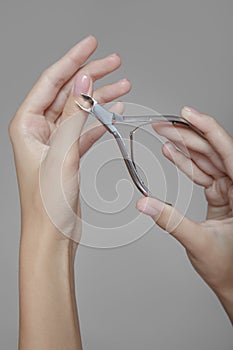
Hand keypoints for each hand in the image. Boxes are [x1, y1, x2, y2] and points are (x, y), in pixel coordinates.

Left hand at [9, 35, 130, 349]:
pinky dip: (101, 121)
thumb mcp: (61, 153)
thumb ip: (73, 116)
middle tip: (115, 62)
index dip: (73, 60)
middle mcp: (38, 130)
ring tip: (124, 85)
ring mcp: (54, 142)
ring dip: (101, 98)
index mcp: (27, 125)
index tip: (92, 44)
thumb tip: (83, 81)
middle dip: (92, 76)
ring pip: (80, 111)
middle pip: (68, 93)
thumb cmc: (48, 202)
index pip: (52, 81)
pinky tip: (115, 112)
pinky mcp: (67, 155)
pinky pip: (86, 130)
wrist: (52, 234)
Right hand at [136, 107, 232, 323]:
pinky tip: (171, 152)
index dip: (207, 129)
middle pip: (213, 151)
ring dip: (184, 146)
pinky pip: (202, 172)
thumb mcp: (198, 242)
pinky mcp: (220, 193)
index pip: (227, 151)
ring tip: (162, 134)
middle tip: (163, 126)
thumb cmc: (228, 268)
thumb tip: (144, 203)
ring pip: (206, 159)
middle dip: (187, 136)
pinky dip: (185, 163)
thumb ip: (170, 220)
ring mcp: (229, 188)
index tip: (188, 113)